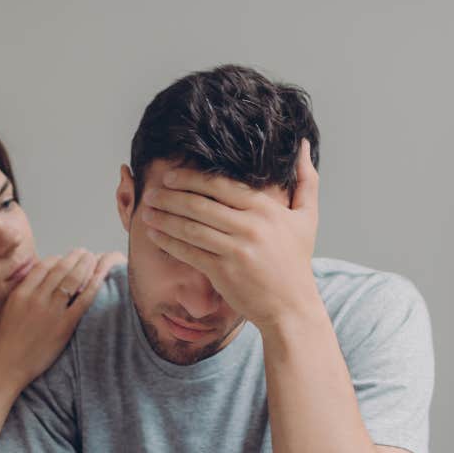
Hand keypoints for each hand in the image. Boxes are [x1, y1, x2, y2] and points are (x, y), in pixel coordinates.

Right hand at [0, 249, 124, 386]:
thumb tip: (19, 295)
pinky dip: (93, 286)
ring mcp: (51, 311)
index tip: (64, 259)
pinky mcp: (64, 325)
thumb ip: (13, 302)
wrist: (4, 369)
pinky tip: (100, 278)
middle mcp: (36, 297)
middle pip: (60, 268)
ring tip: (93, 258)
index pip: (42, 267)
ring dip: (85, 265)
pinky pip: (83, 300)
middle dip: (74, 257)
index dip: (56, 260)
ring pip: (73, 279)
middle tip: (84, 253)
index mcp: (20, 293)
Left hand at [141, 139, 319, 328]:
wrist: (291, 306)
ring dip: (164, 218)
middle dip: (170, 197)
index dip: (191, 179)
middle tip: (151, 192)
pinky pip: (189, 252)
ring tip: (146, 211)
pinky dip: (169, 242)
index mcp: (266, 209)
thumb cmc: (296, 261)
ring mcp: (235, 250)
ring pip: (191, 228)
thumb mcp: (307, 218)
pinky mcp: (223, 272)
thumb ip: (307, 180)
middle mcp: (250, 227)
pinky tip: (154, 235)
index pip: (221, 186)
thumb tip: (303, 146)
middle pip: (200, 205)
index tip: (170, 176)